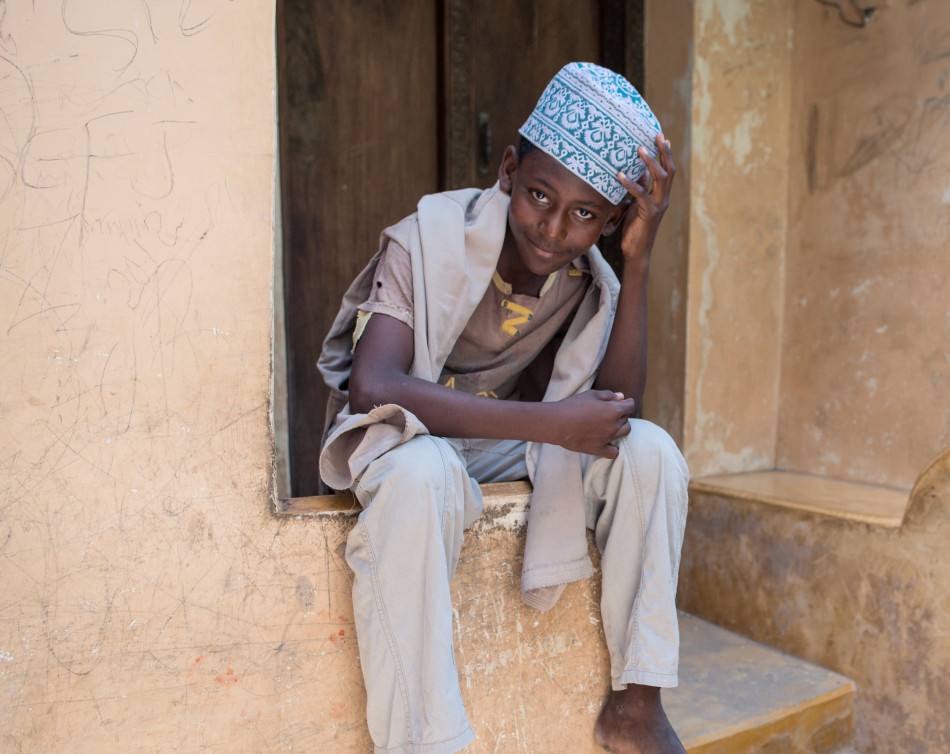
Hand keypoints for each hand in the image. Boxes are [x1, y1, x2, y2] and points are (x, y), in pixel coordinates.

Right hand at [547, 390, 636, 457]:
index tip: (625, 402)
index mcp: (613, 410)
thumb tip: (621, 397)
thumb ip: (608, 395)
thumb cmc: (573, 405)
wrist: (557, 423)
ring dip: (620, 427)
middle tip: (612, 412)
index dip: (628, 402)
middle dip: (622, 414)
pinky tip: (608, 443)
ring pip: (624, 433)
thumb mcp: (591, 394)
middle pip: (626, 419)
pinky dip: (614, 448)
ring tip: (611, 425)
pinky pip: (613, 452)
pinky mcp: (598, 449)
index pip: (630, 406)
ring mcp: (607, 438)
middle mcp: (613, 425)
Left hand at [615, 133, 675, 264]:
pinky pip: (641, 194)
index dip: (666, 154)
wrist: (636, 251)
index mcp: (662, 196)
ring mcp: (658, 206)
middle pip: (669, 170)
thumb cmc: (634, 229)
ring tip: (640, 149)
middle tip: (657, 135)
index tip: (662, 137)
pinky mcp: (649, 213)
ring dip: (650, 162)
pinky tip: (619, 175)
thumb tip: (634, 173)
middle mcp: (664, 199)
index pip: (668, 170)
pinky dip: (630, 183)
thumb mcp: (636, 205)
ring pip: (660, 179)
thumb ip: (639, 190)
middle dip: (664, 151)